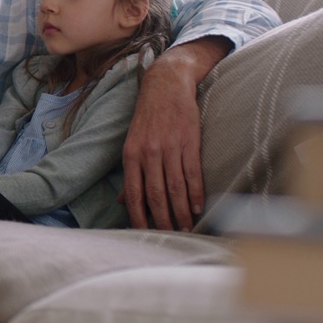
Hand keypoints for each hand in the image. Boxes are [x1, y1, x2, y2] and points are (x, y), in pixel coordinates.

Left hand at [119, 37, 229, 230]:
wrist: (166, 87)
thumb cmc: (147, 119)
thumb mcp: (132, 144)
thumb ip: (130, 174)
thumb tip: (123, 201)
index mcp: (131, 155)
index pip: (134, 193)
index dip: (139, 216)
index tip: (145, 234)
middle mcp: (148, 153)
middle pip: (156, 194)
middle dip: (163, 219)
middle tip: (170, 236)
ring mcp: (169, 147)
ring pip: (175, 187)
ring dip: (182, 210)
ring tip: (187, 227)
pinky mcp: (188, 141)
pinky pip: (192, 173)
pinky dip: (195, 193)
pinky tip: (199, 207)